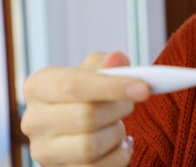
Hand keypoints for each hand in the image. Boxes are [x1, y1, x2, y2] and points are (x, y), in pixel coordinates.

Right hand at [21, 51, 149, 165]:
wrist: (78, 122)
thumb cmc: (87, 92)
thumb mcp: (94, 70)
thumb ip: (107, 64)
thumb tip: (116, 59)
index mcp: (38, 86)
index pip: (73, 85)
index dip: (111, 86)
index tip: (143, 89)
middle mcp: (34, 120)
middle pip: (86, 116)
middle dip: (119, 108)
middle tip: (131, 102)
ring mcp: (43, 151)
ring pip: (90, 146)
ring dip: (117, 133)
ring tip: (118, 123)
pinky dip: (119, 154)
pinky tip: (120, 143)